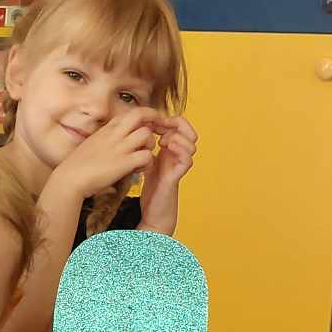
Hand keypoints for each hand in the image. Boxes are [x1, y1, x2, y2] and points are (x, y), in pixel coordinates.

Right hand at [55, 107, 170, 199]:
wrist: (69, 178)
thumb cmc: (77, 165)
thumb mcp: (91, 144)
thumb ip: (105, 139)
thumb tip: (114, 139)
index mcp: (107, 129)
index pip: (130, 112)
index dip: (144, 115)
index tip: (149, 123)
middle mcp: (114, 134)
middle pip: (140, 114)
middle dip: (153, 120)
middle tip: (157, 132)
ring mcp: (120, 147)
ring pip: (146, 134)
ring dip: (150, 145)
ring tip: (143, 156)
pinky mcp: (124, 163)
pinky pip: (147, 156)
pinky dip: (148, 163)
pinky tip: (139, 169)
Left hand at [138, 117, 197, 235]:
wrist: (153, 212)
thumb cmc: (151, 188)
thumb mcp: (147, 161)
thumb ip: (148, 146)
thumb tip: (139, 128)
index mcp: (173, 150)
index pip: (182, 126)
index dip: (170, 119)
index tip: (154, 122)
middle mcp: (180, 156)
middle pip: (191, 131)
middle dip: (177, 125)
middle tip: (160, 128)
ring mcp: (180, 166)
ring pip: (192, 144)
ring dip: (177, 137)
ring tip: (162, 141)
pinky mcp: (177, 176)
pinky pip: (187, 159)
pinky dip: (179, 150)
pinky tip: (166, 148)